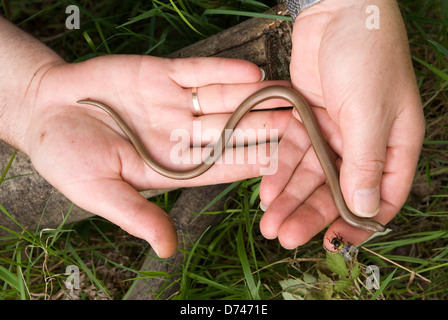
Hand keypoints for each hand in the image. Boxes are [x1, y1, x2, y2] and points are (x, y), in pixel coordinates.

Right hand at [20, 55, 290, 256]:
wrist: (45, 109)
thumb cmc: (67, 156)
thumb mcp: (100, 190)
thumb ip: (136, 215)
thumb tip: (166, 249)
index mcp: (171, 165)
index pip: (217, 166)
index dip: (247, 165)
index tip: (278, 165)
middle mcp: (181, 134)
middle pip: (227, 132)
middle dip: (260, 129)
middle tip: (296, 127)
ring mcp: (175, 103)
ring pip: (221, 100)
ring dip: (251, 98)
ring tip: (283, 96)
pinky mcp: (164, 74)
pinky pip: (198, 71)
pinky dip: (223, 70)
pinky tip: (250, 72)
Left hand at [259, 0, 424, 249]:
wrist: (337, 8)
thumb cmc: (367, 54)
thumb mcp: (370, 111)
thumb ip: (365, 162)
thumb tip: (366, 209)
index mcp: (394, 145)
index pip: (381, 198)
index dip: (358, 224)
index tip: (332, 242)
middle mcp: (363, 142)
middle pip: (336, 190)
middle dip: (310, 215)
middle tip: (285, 236)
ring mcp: (334, 130)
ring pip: (311, 174)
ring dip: (290, 197)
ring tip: (268, 221)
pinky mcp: (308, 117)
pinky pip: (293, 151)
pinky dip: (280, 169)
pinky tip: (265, 189)